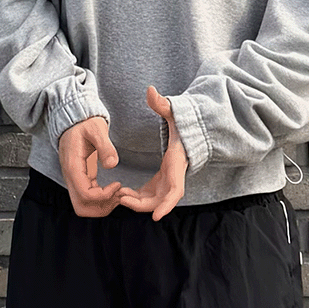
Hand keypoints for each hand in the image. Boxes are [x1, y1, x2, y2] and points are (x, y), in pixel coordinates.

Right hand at [59, 114, 120, 214]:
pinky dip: (101, 200)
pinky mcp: (79, 180)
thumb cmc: (85, 123)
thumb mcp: (96, 129)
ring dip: (102, 206)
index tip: (117, 184)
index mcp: (73, 167)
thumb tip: (112, 164)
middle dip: (101, 207)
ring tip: (117, 193)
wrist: (75, 120)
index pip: (85, 195)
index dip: (103, 195)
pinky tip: (113, 190)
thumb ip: (105, 146)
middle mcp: (71, 177)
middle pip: (81, 207)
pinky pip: (87, 199)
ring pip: (83, 207)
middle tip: (117, 194)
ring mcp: (74, 180)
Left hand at [117, 86, 188, 222]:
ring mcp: (168, 181)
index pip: (175, 191)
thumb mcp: (173, 112)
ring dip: (137, 202)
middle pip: (160, 201)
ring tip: (118, 195)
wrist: (190, 132)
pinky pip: (149, 195)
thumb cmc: (183, 124)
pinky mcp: (161, 181)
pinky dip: (137, 198)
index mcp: (177, 165)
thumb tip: (151, 90)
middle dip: (143, 205)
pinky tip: (122, 194)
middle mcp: (174, 177)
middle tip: (122, 199)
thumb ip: (162, 103)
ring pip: (153, 201)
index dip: (166, 205)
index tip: (156, 217)